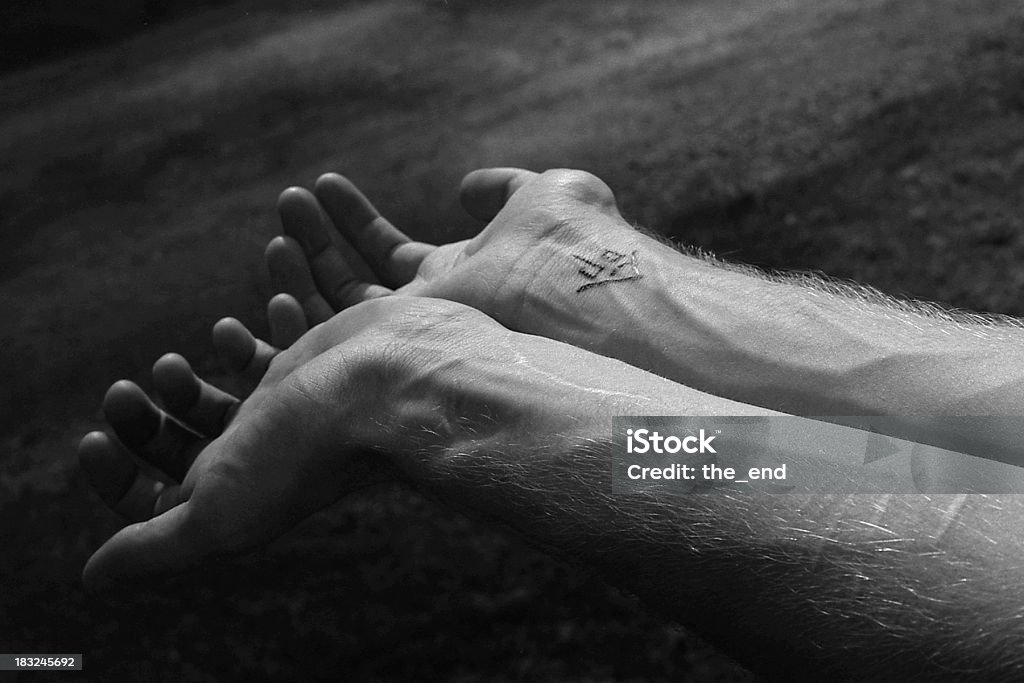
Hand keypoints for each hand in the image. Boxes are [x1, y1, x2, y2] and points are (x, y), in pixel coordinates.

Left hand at [78, 296, 499, 591]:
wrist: (397, 385)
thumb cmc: (309, 450)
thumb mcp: (217, 512)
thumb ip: (155, 546)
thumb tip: (94, 579)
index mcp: (236, 498)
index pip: (158, 502)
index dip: (115, 476)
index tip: (93, 437)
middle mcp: (260, 458)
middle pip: (181, 447)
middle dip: (143, 418)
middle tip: (126, 389)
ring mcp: (287, 411)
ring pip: (217, 401)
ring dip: (183, 382)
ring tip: (172, 363)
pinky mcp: (313, 367)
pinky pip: (263, 355)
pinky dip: (239, 342)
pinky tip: (230, 327)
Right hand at [267, 168, 651, 352]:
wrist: (573, 283)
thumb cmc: (567, 241)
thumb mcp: (537, 194)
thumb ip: (498, 190)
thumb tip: (465, 188)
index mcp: (455, 275)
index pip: (389, 253)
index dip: (355, 221)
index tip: (325, 185)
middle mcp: (426, 313)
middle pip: (355, 281)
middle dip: (318, 240)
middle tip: (287, 201)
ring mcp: (408, 339)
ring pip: (336, 308)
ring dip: (301, 265)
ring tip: (281, 220)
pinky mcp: (390, 357)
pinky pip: (330, 341)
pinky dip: (298, 309)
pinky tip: (280, 264)